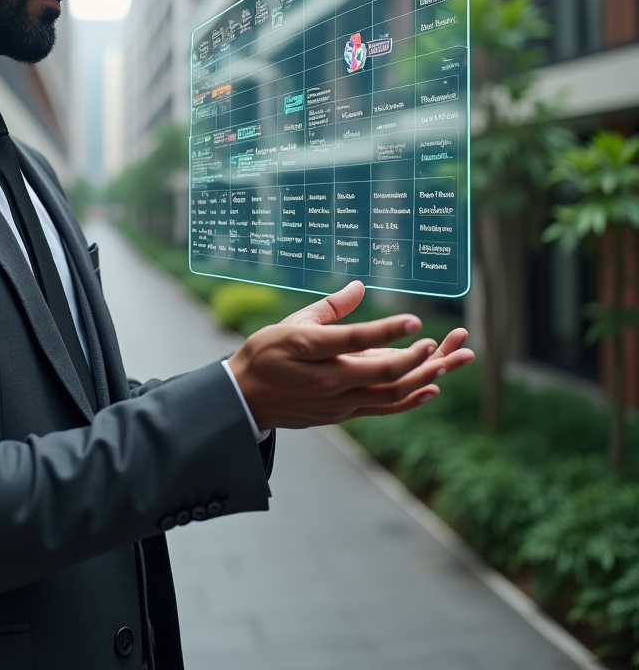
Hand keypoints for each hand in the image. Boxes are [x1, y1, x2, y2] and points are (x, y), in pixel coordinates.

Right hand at [226, 281, 473, 430]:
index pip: (355, 341)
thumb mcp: (290, 322)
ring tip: (455, 360)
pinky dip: (411, 400)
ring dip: (427, 377)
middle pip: (384, 373)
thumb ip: (329, 307)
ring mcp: (338, 402)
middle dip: (423, 357)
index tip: (414, 320)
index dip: (387, 332)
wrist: (246, 398)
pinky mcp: (343, 414)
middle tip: (451, 339)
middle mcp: (327, 380)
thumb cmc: (265, 353)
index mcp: (310, 349)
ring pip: (392, 393)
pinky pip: (384, 409)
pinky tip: (432, 387)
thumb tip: (359, 287)